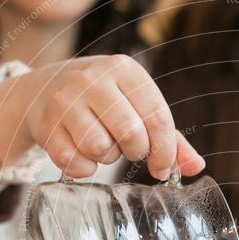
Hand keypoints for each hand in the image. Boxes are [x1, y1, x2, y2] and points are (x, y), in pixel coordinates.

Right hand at [0, 54, 204, 179]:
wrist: (42, 90)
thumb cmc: (103, 102)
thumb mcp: (137, 106)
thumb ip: (169, 137)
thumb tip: (196, 167)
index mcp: (125, 70)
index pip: (157, 117)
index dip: (165, 151)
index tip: (162, 167)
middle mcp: (93, 79)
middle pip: (130, 133)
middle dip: (135, 152)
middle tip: (128, 149)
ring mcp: (65, 100)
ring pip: (100, 148)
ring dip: (107, 158)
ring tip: (103, 144)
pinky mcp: (46, 125)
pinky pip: (74, 163)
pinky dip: (84, 169)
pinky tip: (82, 153)